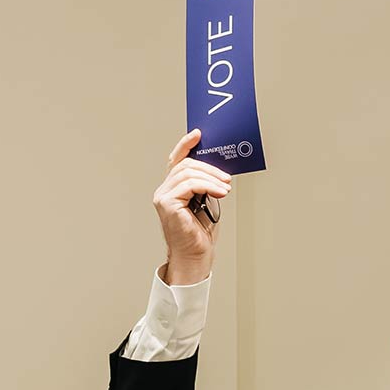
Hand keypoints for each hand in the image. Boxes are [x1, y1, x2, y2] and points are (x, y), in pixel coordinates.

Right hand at [151, 130, 229, 285]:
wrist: (195, 255)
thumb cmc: (199, 233)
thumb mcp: (205, 201)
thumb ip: (204, 184)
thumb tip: (217, 169)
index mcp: (171, 189)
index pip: (175, 160)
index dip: (185, 145)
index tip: (198, 134)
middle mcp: (164, 191)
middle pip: (185, 165)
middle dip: (209, 168)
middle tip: (226, 178)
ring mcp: (163, 197)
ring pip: (188, 173)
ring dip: (212, 178)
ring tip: (225, 188)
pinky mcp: (167, 204)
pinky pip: (189, 184)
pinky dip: (208, 185)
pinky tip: (219, 192)